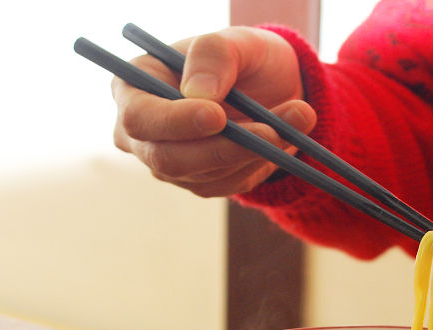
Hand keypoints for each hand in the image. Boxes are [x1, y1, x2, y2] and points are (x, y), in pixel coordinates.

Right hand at [111, 27, 316, 196]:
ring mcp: (169, 162)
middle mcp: (141, 133)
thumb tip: (200, 92)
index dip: (175, 122)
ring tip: (298, 118)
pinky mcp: (200, 182)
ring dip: (255, 152)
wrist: (274, 88)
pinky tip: (284, 140)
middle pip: (169, 159)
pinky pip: (228, 185)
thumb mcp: (238, 41)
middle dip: (225, 148)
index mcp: (134, 87)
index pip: (139, 117)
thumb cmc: (245, 58)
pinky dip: (261, 164)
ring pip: (205, 175)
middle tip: (272, 132)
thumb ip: (216, 54)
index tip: (218, 116)